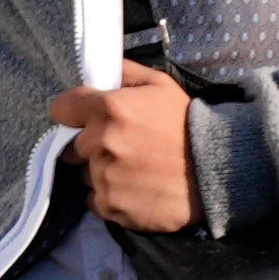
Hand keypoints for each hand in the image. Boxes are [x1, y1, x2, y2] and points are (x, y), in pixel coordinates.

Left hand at [47, 61, 196, 232]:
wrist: (217, 169)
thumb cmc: (188, 124)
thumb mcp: (161, 85)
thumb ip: (125, 73)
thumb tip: (101, 73)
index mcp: (109, 108)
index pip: (62, 109)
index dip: (73, 113)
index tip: (83, 120)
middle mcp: (101, 142)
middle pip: (71, 147)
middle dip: (89, 146)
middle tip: (120, 148)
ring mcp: (104, 177)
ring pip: (85, 174)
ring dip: (101, 172)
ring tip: (133, 171)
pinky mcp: (111, 206)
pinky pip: (94, 200)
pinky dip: (110, 196)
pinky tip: (134, 189)